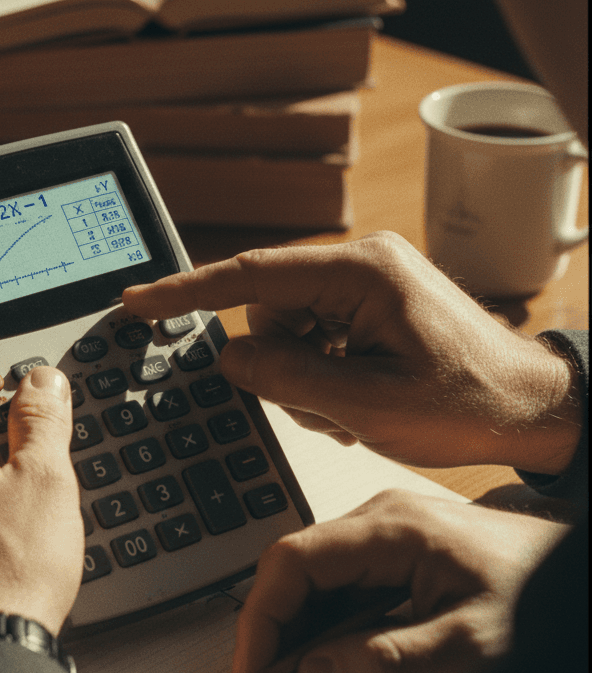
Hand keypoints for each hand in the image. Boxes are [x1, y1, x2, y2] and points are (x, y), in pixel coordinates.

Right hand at [123, 232, 579, 472]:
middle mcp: (360, 265)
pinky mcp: (369, 305)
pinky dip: (322, 375)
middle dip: (283, 366)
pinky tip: (362, 398)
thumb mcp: (370, 405)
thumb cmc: (472, 403)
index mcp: (361, 272)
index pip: (251, 276)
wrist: (534, 407)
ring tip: (356, 407)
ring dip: (306, 378)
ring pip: (286, 332)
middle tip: (331, 406)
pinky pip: (313, 338)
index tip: (138, 300)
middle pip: (268, 313)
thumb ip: (287, 378)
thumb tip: (230, 357)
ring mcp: (365, 284)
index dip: (186, 291)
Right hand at [231, 490, 569, 672]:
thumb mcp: (471, 644)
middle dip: (275, 635)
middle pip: (295, 570)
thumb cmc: (537, 597)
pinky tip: (329, 664)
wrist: (578, 570)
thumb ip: (389, 661)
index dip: (261, 620)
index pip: (292, 561)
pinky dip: (325, 626)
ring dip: (299, 635)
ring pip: (313, 580)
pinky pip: (340, 585)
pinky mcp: (393, 551)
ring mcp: (383, 533)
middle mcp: (377, 520)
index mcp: (390, 529)